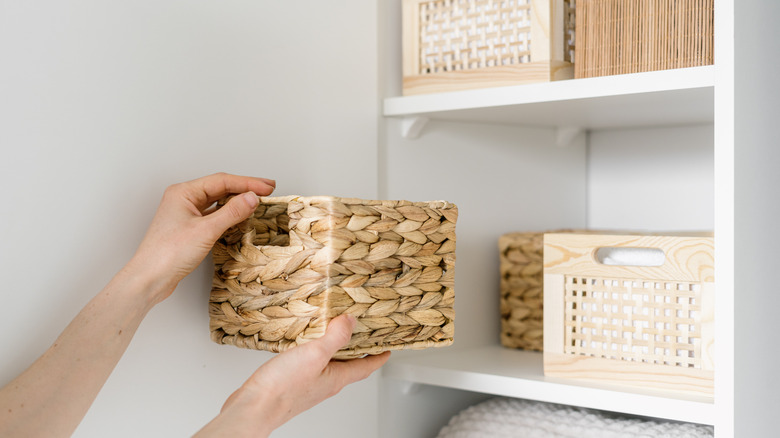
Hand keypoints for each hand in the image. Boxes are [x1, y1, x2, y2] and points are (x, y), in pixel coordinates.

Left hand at [128, 172, 274, 302]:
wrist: (150, 278)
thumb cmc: (168, 254)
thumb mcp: (206, 230)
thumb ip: (232, 212)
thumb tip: (252, 198)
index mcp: (183, 193)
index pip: (222, 180)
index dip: (247, 182)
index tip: (267, 187)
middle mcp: (183, 200)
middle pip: (220, 188)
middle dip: (244, 188)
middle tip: (268, 189)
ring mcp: (186, 214)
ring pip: (217, 201)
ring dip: (237, 200)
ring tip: (258, 200)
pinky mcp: (189, 228)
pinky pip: (213, 215)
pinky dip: (229, 214)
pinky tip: (240, 216)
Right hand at [195, 315, 390, 437]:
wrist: (253, 408)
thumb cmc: (283, 388)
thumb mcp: (314, 354)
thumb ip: (335, 337)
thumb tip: (352, 322)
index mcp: (336, 378)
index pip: (366, 367)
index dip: (379, 356)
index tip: (388, 348)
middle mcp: (325, 383)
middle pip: (350, 365)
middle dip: (358, 349)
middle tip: (363, 332)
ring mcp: (309, 385)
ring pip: (329, 364)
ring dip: (335, 348)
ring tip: (333, 330)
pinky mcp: (293, 383)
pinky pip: (311, 365)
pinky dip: (314, 351)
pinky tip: (304, 343)